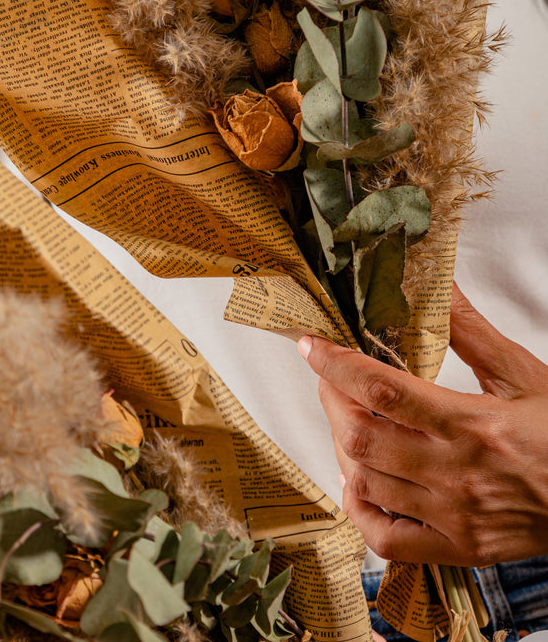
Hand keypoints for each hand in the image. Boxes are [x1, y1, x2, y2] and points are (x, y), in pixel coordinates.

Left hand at [297, 284, 547, 565]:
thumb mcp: (524, 375)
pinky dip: (359, 510)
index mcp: (475, 426)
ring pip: (365, 483)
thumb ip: (472, 333)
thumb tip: (438, 287)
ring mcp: (455, 517)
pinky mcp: (459, 549)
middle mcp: (458, 475)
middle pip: (361, 437)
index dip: (337, 365)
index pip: (384, 392)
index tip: (311, 346)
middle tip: (328, 377)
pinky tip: (359, 482)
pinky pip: (387, 540)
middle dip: (331, 400)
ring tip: (345, 420)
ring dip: (341, 446)